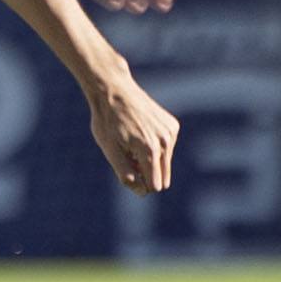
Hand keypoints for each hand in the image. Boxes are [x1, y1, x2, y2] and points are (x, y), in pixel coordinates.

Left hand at [89, 72, 177, 194]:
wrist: (114, 90)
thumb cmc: (107, 121)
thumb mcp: (110, 150)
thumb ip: (125, 173)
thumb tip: (143, 191)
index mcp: (150, 150)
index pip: (154, 186)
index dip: (139, 185)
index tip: (126, 171)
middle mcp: (166, 142)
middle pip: (162, 177)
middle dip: (145, 173)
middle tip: (126, 156)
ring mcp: (171, 132)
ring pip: (164, 163)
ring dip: (149, 160)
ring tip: (130, 142)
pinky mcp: (173, 126)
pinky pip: (166, 148)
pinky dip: (154, 146)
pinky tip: (140, 132)